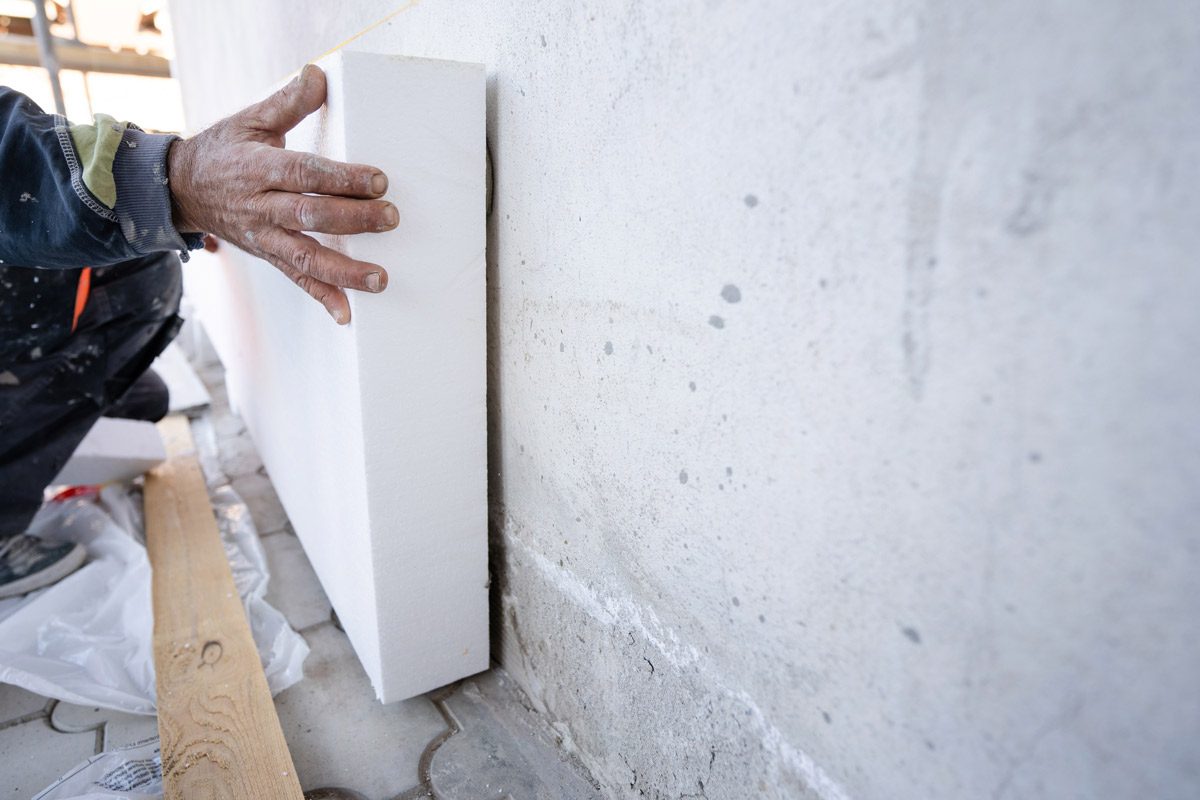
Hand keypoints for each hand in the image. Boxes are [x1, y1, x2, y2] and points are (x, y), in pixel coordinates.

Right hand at [167, 64, 395, 323]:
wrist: (180, 189)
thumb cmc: (224, 150)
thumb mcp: (250, 120)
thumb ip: (287, 102)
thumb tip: (318, 74)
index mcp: (259, 168)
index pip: (305, 173)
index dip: (342, 178)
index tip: (378, 181)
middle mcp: (261, 205)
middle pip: (310, 215)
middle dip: (353, 219)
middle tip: (390, 218)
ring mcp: (264, 236)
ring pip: (306, 255)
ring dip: (344, 270)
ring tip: (380, 279)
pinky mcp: (267, 256)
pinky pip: (296, 279)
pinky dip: (322, 298)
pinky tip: (347, 313)